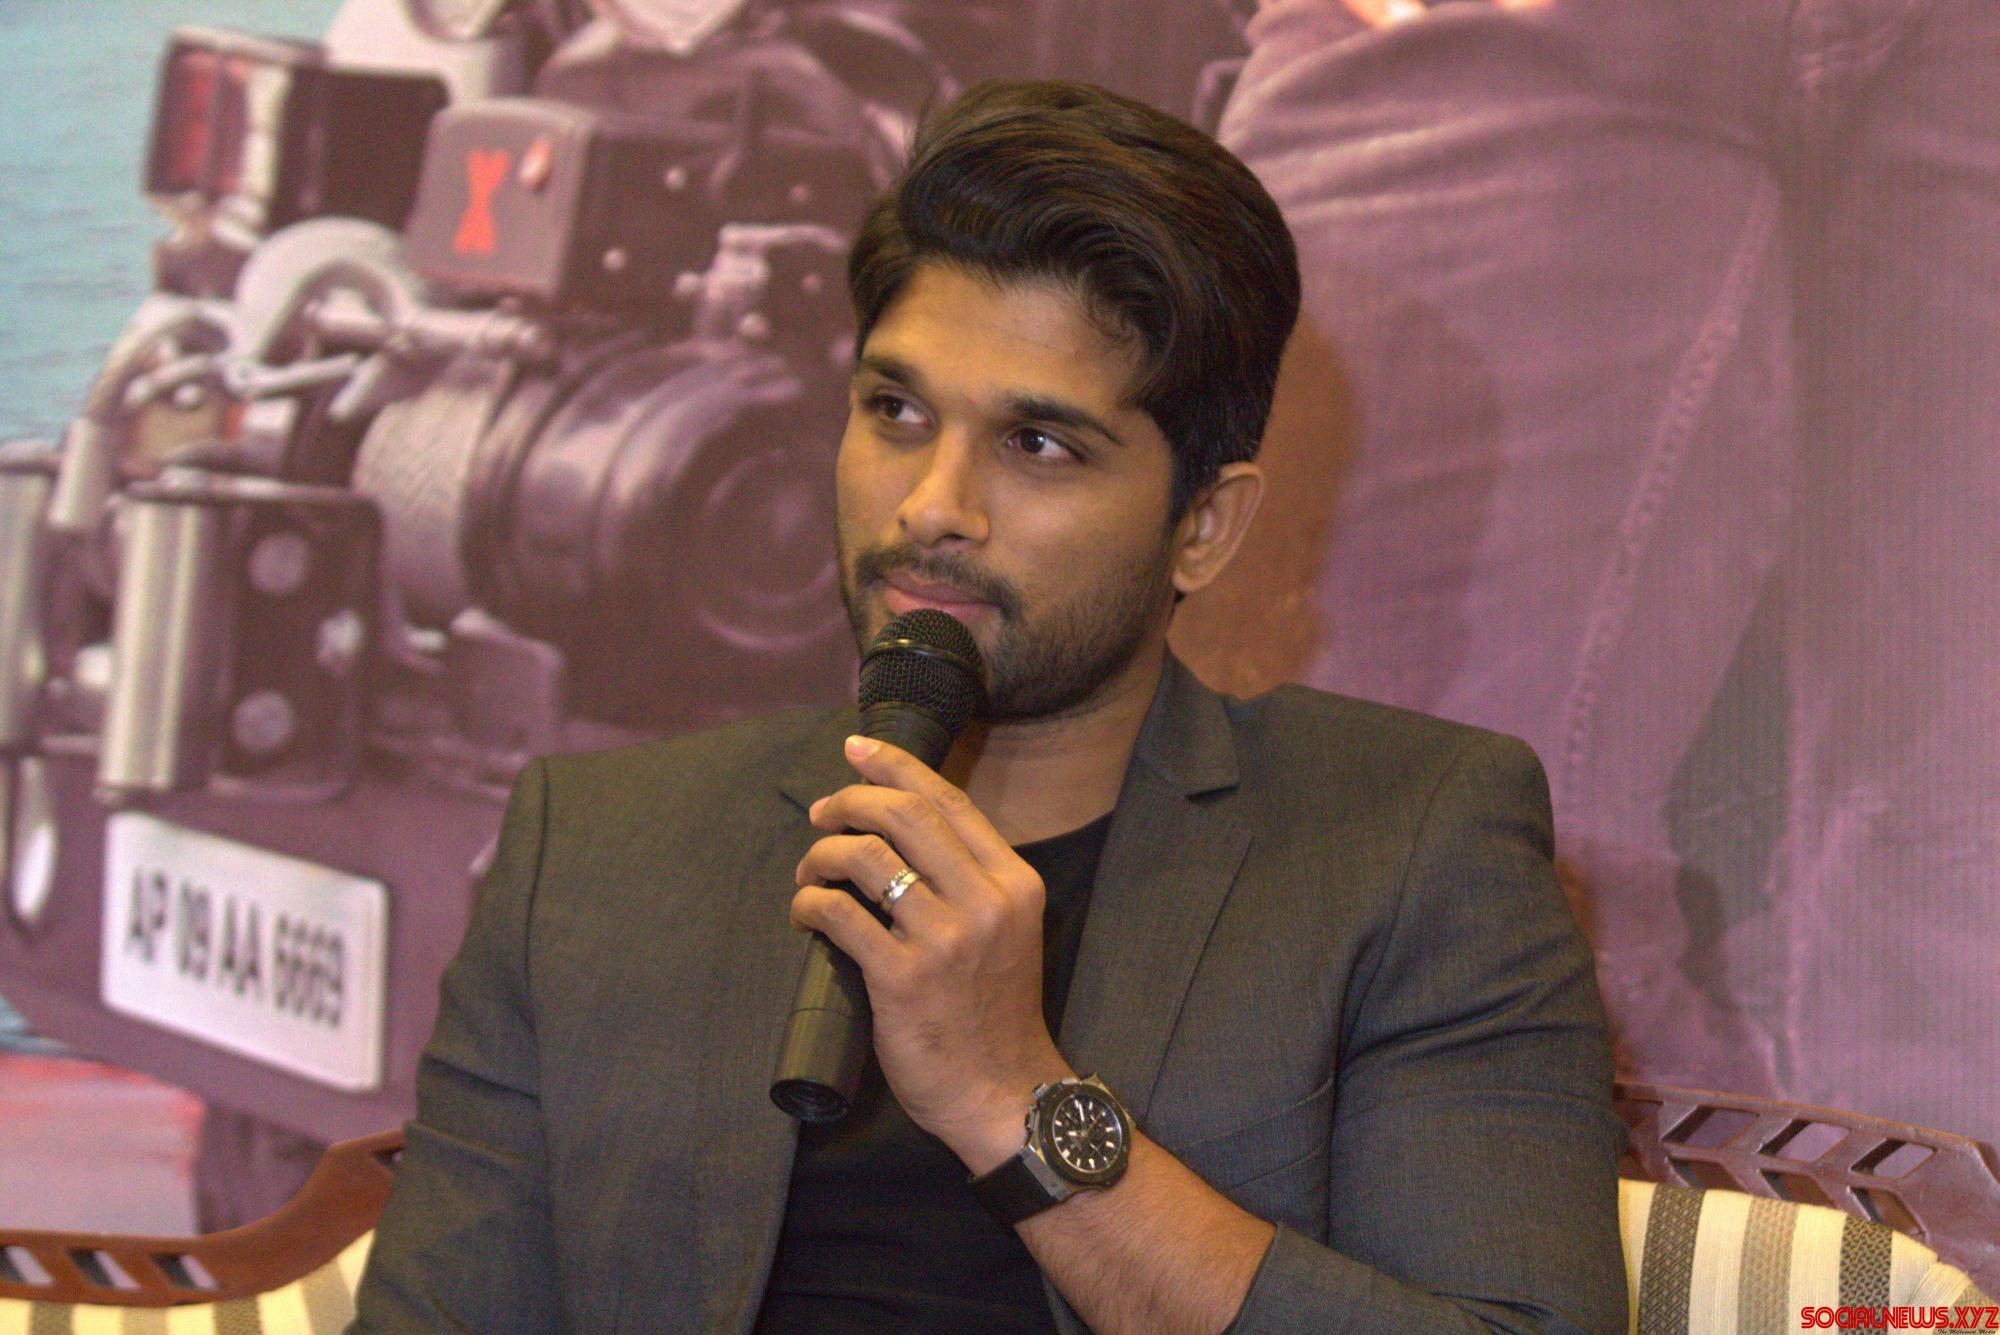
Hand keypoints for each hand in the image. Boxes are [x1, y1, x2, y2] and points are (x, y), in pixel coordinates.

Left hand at [789, 735, 1073, 1171]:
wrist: (1003, 1094)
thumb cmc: (993, 1014)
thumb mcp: (1006, 931)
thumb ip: (970, 881)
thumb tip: (902, 831)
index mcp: (1014, 881)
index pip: (949, 800)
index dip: (897, 765)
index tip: (858, 749)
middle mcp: (985, 901)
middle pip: (904, 816)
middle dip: (851, 800)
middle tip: (823, 811)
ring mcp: (945, 939)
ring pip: (866, 857)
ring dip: (823, 853)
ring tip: (810, 871)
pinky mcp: (903, 977)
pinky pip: (839, 914)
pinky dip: (810, 903)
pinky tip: (805, 914)